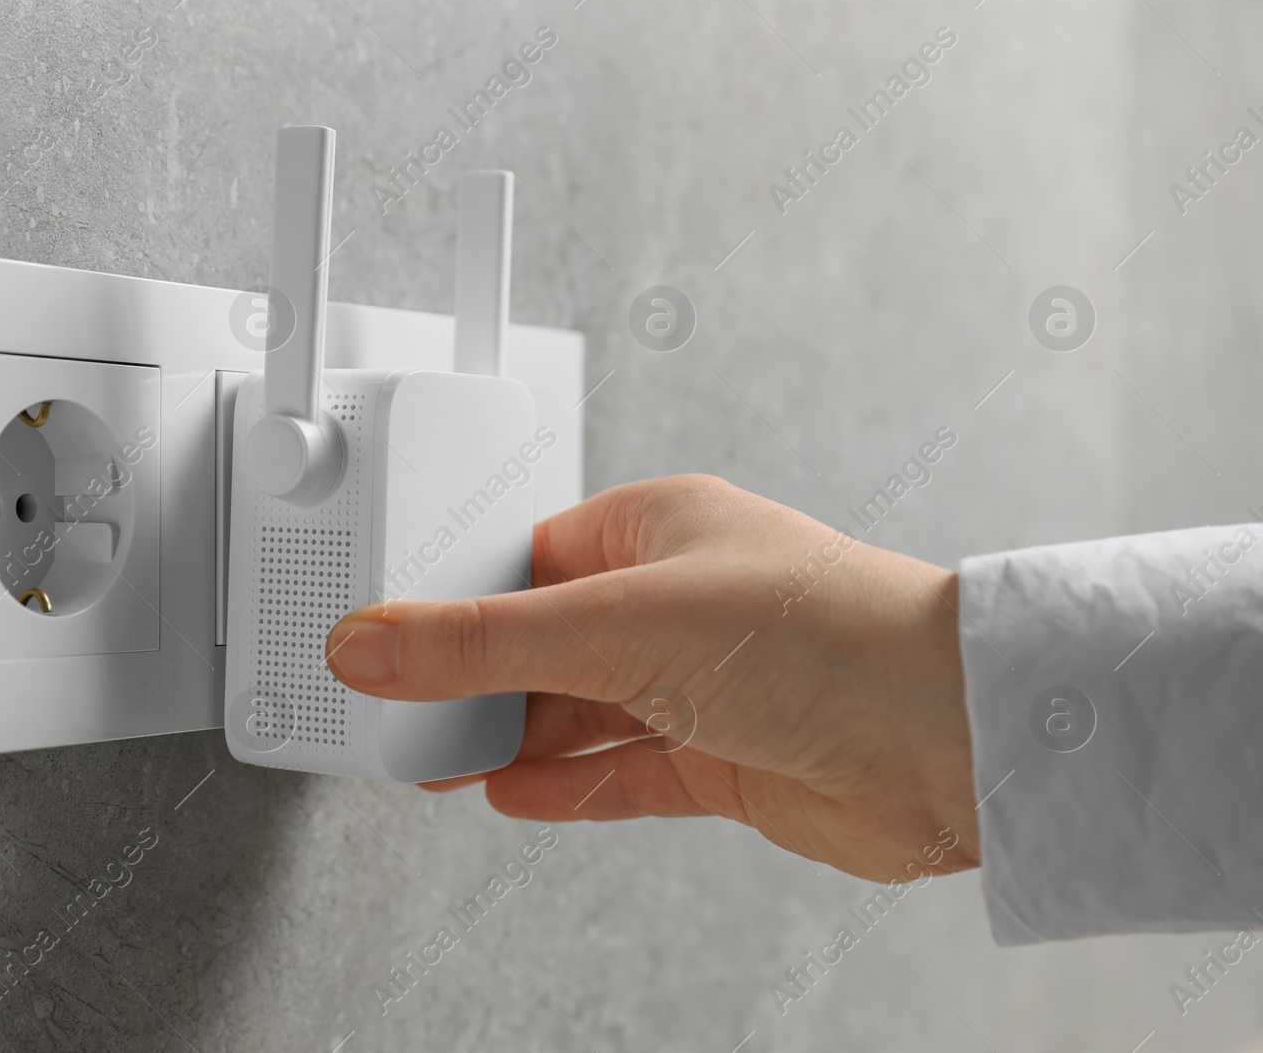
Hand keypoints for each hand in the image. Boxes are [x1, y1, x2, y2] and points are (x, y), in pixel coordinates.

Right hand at [323, 475, 979, 881]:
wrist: (955, 740)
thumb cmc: (828, 634)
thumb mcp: (621, 625)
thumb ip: (483, 643)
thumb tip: (368, 643)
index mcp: (657, 529)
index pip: (526, 561)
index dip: (454, 603)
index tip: (387, 640)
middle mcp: (681, 601)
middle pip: (546, 643)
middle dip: (475, 684)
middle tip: (400, 715)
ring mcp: (705, 683)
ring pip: (580, 711)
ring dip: (510, 740)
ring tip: (437, 763)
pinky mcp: (728, 760)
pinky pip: (623, 773)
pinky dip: (566, 786)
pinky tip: (513, 794)